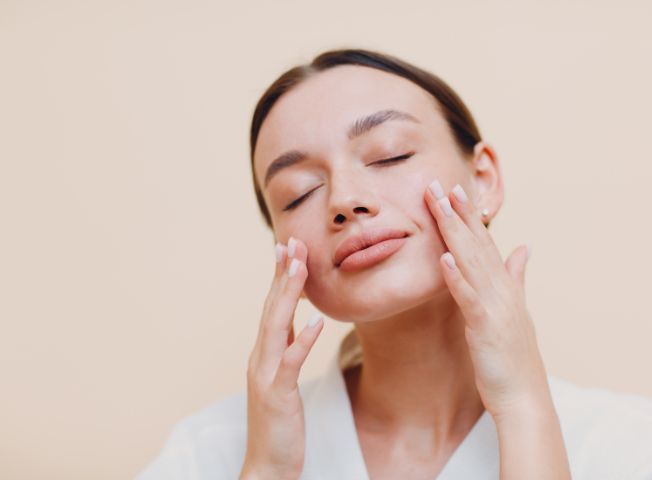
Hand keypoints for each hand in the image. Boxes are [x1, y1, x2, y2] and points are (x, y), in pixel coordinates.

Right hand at [240, 237, 323, 479]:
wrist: (267, 467)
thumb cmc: (278, 425)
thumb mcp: (282, 380)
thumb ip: (286, 349)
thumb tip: (299, 322)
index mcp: (263, 354)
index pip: (272, 307)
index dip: (280, 277)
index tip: (288, 247)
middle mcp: (260, 359)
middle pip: (271, 308)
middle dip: (283, 274)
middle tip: (292, 241)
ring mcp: (265, 376)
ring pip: (276, 327)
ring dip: (288, 295)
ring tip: (301, 267)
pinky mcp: (277, 396)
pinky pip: (291, 363)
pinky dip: (302, 340)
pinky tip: (317, 321)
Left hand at [424, 179, 549, 418]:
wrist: (524, 397)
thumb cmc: (514, 357)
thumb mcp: (516, 311)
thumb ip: (517, 276)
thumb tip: (524, 247)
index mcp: (505, 285)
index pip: (485, 242)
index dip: (470, 215)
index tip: (455, 189)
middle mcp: (502, 289)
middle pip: (476, 244)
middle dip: (458, 212)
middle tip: (440, 184)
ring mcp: (495, 306)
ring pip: (471, 261)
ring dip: (455, 232)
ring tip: (441, 205)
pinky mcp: (485, 326)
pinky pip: (468, 298)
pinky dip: (456, 277)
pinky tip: (443, 258)